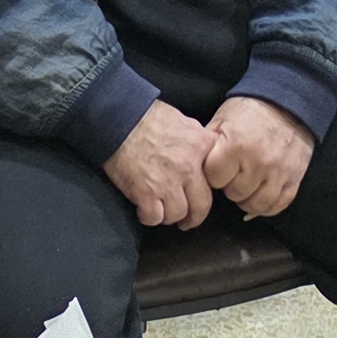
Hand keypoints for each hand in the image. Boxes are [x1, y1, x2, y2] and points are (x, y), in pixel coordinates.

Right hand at [103, 99, 216, 228]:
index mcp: (202, 147)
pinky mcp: (145, 193)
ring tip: (161, 210)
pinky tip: (145, 209)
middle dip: (194, 217)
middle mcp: (189, 168)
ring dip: (169, 216)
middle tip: (186, 220)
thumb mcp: (185, 123)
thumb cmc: (149, 117)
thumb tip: (207, 157)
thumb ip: (200, 142)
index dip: (208, 191)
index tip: (200, 196)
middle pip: (201, 206)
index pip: (217, 179)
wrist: (119, 118)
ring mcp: (168, 183)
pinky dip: (149, 217)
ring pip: (177, 214)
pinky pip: (154, 218)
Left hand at [203, 94, 312, 220]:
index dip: (213, 174)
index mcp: (236, 145)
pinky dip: (267, 205)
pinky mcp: (294, 179)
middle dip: (230, 185)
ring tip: (247, 184)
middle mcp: (258, 162)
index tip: (218, 166)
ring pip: (255, 205)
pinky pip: (277, 205)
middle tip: (234, 172)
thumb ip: (209, 144)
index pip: (214, 179)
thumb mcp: (223, 119)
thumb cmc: (251, 110)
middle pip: (234, 193)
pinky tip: (261, 194)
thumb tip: (196, 166)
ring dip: (247, 198)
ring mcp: (278, 173)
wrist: (288, 102)